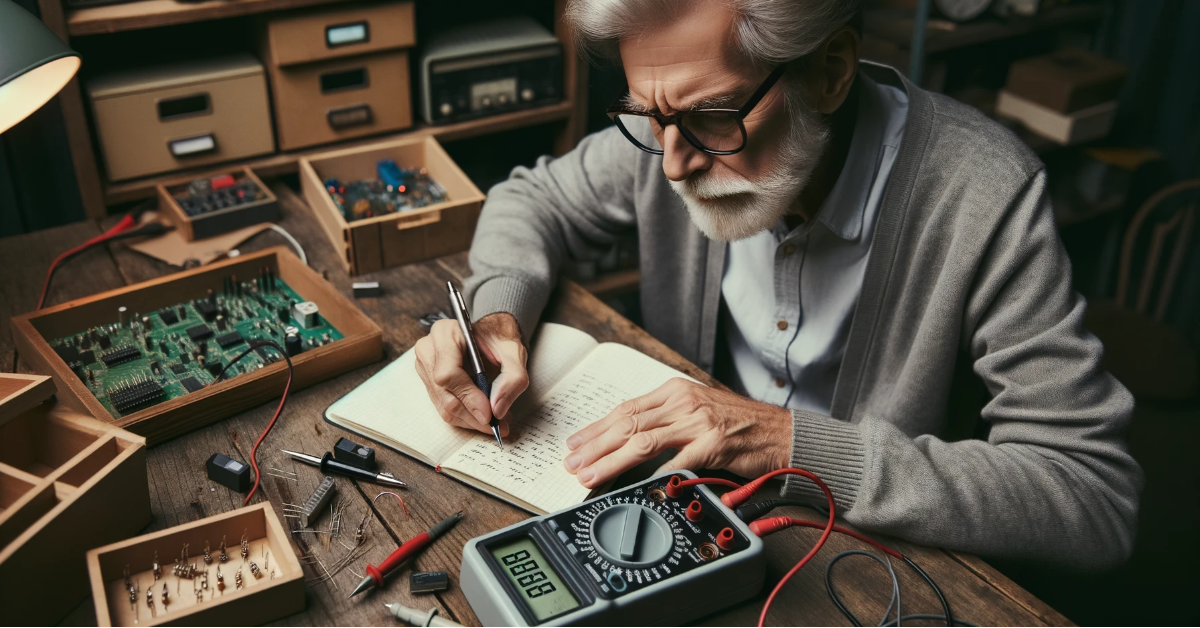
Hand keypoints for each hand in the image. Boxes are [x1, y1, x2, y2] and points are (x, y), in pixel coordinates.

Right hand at [414, 312, 527, 436]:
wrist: (489, 333)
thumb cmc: (499, 337)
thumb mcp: (514, 352)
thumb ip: (512, 378)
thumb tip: (498, 409)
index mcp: (445, 334)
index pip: (447, 373)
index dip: (468, 396)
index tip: (489, 413)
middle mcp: (429, 350)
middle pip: (444, 394)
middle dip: (473, 415)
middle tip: (498, 425)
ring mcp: (425, 367)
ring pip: (444, 406)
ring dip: (471, 420)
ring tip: (496, 422)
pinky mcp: (429, 382)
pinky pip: (445, 407)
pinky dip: (466, 417)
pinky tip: (484, 417)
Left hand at [563, 378, 791, 487]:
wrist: (780, 432)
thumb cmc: (739, 425)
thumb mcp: (696, 411)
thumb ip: (665, 421)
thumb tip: (627, 441)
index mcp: (675, 392)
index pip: (626, 409)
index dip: (597, 428)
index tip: (576, 443)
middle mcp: (683, 402)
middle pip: (627, 424)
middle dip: (595, 446)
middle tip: (572, 464)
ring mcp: (698, 422)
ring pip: (642, 441)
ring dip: (611, 461)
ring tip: (590, 476)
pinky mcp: (714, 443)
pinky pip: (678, 462)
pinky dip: (655, 475)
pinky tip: (637, 486)